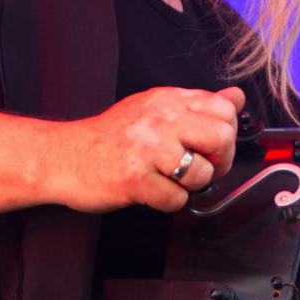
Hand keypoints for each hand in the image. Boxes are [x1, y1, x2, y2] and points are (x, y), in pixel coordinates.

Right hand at [51, 86, 244, 212]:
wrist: (64, 156)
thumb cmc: (110, 137)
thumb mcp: (154, 108)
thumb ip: (196, 104)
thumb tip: (236, 97)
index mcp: (167, 100)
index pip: (224, 110)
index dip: (226, 134)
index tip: (210, 146)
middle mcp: (159, 119)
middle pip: (222, 138)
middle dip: (219, 162)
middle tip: (200, 168)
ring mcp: (147, 149)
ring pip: (202, 174)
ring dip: (190, 186)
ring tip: (168, 179)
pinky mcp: (135, 179)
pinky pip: (176, 199)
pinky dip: (168, 202)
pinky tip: (151, 190)